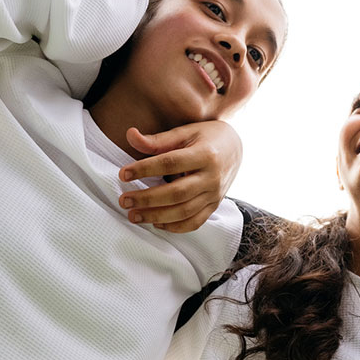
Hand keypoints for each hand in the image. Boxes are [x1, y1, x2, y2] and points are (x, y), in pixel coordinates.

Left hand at [118, 121, 242, 232]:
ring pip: (184, 212)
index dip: (145, 169)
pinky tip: (155, 223)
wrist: (236, 148)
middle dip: (147, 199)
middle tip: (124, 200)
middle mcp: (212, 177)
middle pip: (177, 193)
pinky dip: (174, 227)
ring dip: (156, 216)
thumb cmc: (206, 137)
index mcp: (205, 154)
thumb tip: (130, 135)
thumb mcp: (185, 132)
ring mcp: (214, 194)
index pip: (170, 163)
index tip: (123, 174)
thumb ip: (158, 139)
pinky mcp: (214, 206)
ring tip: (133, 216)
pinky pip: (194, 223)